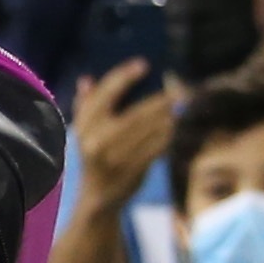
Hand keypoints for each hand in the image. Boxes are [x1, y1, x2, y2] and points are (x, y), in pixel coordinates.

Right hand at [69, 59, 175, 208]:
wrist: (96, 198)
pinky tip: (174, 124)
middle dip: (158, 99)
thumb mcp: (84, 133)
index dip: (124, 76)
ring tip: (179, 103)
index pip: (105, 94)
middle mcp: (97, 140)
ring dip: (168, 114)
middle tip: (176, 87)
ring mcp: (116, 157)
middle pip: (135, 112)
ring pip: (149, 129)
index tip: (144, 64)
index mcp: (84, 126)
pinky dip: (167, 134)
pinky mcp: (132, 170)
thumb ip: (85, 106)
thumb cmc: (94, 158)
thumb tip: (86, 80)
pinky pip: (156, 147)